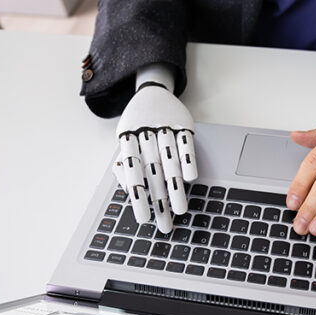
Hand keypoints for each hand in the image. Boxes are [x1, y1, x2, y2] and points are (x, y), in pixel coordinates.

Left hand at [112, 85, 196, 233]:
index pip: (132, 173)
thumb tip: (127, 192)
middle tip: (165, 223)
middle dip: (159, 199)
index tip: (143, 219)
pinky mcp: (183, 123)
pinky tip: (190, 180)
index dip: (138, 196)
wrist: (151, 91)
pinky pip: (185, 143)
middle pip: (152, 172)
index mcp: (127, 139)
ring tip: (180, 210)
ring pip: (169, 160)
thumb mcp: (125, 140)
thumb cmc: (137, 124)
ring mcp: (164, 127)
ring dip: (175, 186)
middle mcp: (145, 133)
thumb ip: (125, 164)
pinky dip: (187, 160)